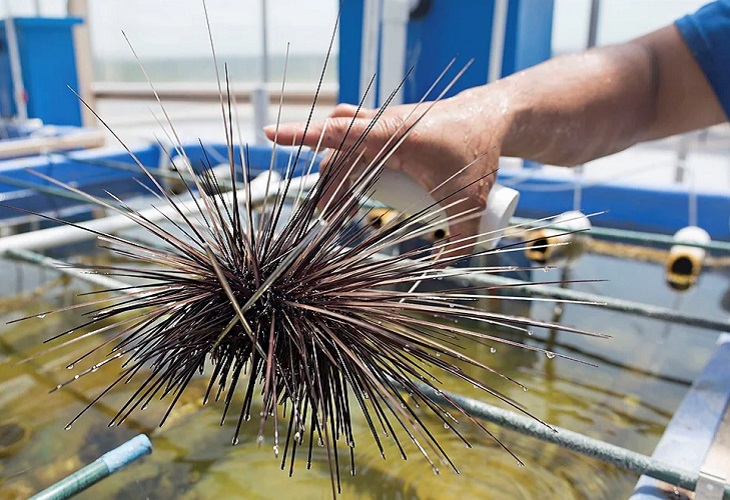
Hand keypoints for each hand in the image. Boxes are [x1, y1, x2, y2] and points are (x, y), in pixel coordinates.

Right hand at [264, 92, 505, 257]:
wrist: (492, 115)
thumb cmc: (480, 153)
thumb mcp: (472, 202)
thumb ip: (461, 241)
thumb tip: (438, 268)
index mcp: (396, 136)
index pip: (338, 133)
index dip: (301, 134)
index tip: (271, 133)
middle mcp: (384, 124)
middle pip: (337, 151)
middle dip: (328, 185)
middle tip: (328, 219)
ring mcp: (385, 122)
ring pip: (344, 143)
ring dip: (336, 173)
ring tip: (339, 209)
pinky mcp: (390, 124)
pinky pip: (356, 138)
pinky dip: (347, 158)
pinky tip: (350, 181)